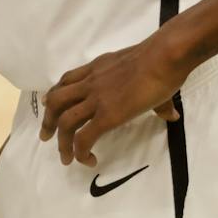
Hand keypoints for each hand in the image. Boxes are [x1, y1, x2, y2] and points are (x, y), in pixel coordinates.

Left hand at [39, 36, 185, 166]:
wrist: (163, 57)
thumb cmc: (160, 61)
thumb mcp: (145, 71)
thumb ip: (151, 94)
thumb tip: (171, 113)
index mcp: (97, 68)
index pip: (67, 80)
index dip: (55, 94)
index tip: (48, 105)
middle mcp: (91, 82)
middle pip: (56, 100)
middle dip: (48, 120)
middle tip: (47, 136)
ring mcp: (97, 98)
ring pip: (65, 120)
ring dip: (61, 142)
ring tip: (66, 157)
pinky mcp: (107, 115)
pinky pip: (84, 137)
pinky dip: (81, 152)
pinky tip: (88, 160)